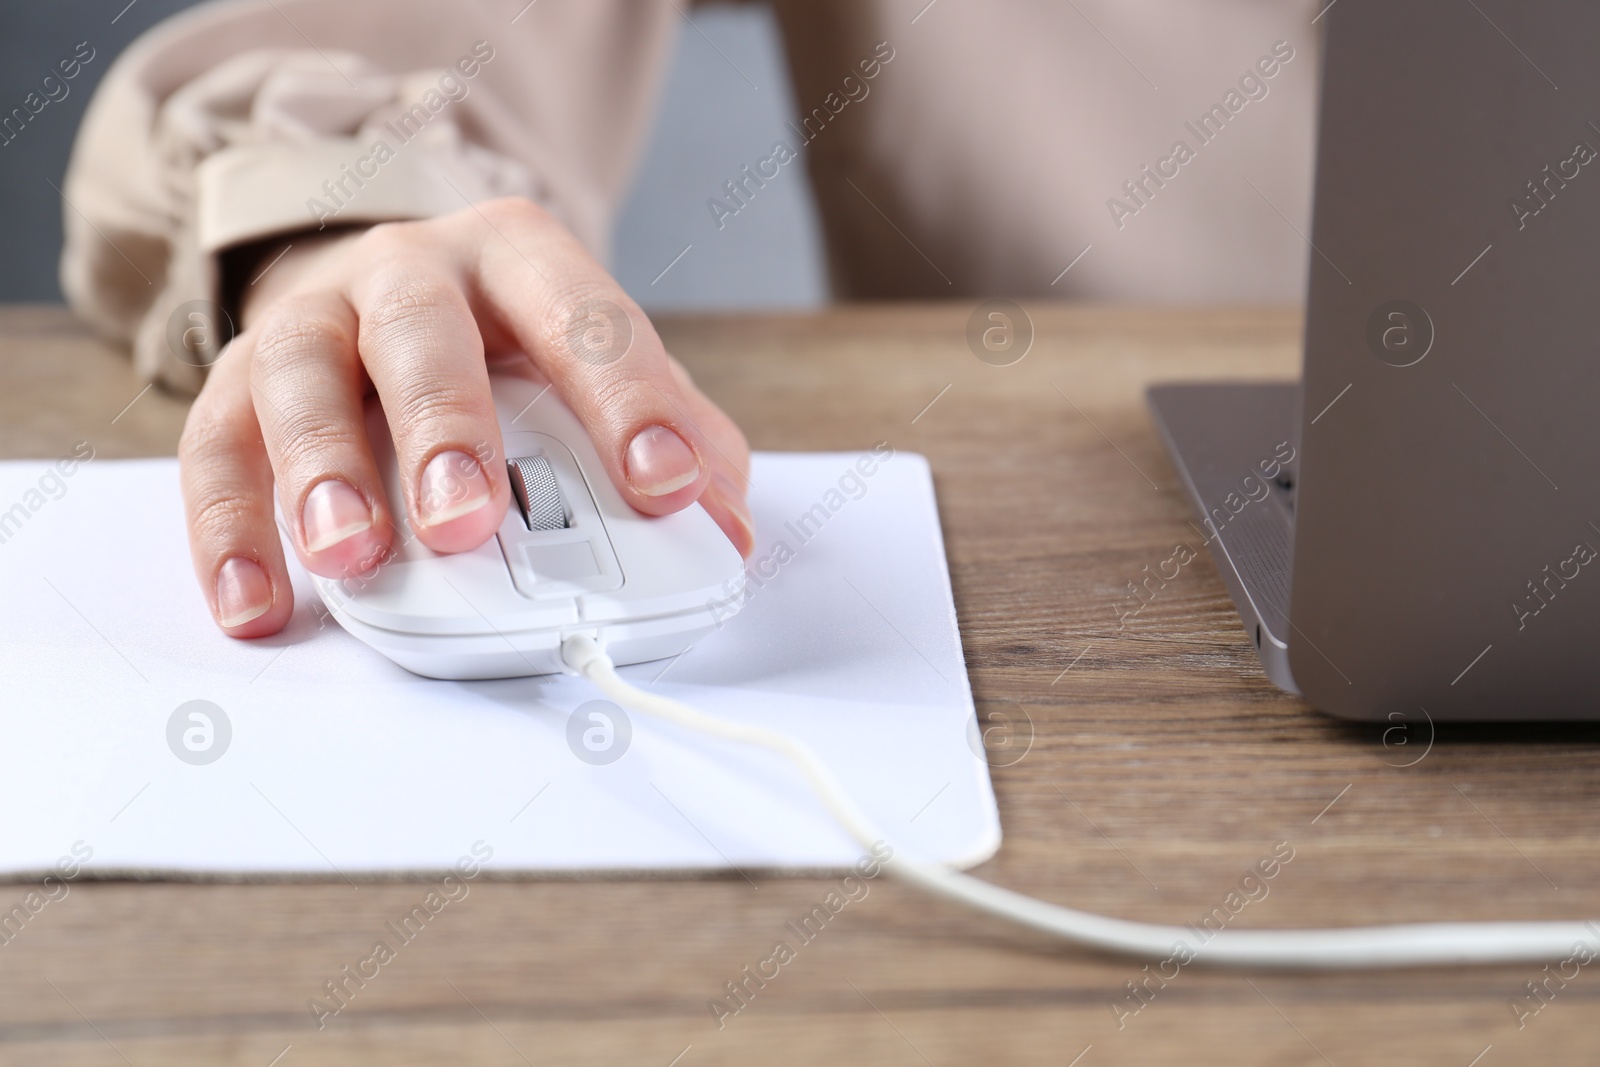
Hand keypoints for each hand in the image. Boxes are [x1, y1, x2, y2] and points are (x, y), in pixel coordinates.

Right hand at [179, 198, 753, 636]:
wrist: (384, 291)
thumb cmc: (510, 347)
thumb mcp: (601, 369)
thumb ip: (679, 438)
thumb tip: (725, 532)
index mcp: (521, 262)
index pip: (585, 320)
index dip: (629, 401)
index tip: (663, 487)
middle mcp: (410, 273)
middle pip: (420, 333)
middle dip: (445, 426)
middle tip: (468, 521)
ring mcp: (314, 317)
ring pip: (297, 373)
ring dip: (321, 469)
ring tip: (352, 555)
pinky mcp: (236, 378)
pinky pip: (215, 445)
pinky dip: (229, 530)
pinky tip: (260, 604)